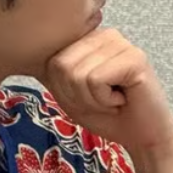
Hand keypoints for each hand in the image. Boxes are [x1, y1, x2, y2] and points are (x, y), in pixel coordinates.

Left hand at [44, 29, 172, 152]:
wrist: (143, 137)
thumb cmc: (109, 116)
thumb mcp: (70, 95)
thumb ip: (54, 75)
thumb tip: (29, 55)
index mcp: (90, 40)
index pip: (53, 61)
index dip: (65, 90)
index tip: (90, 97)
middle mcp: (106, 35)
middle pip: (63, 66)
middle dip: (78, 95)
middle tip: (103, 100)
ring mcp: (122, 44)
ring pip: (78, 74)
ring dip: (93, 100)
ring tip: (113, 100)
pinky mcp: (135, 58)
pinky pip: (96, 80)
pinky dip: (105, 100)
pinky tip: (123, 100)